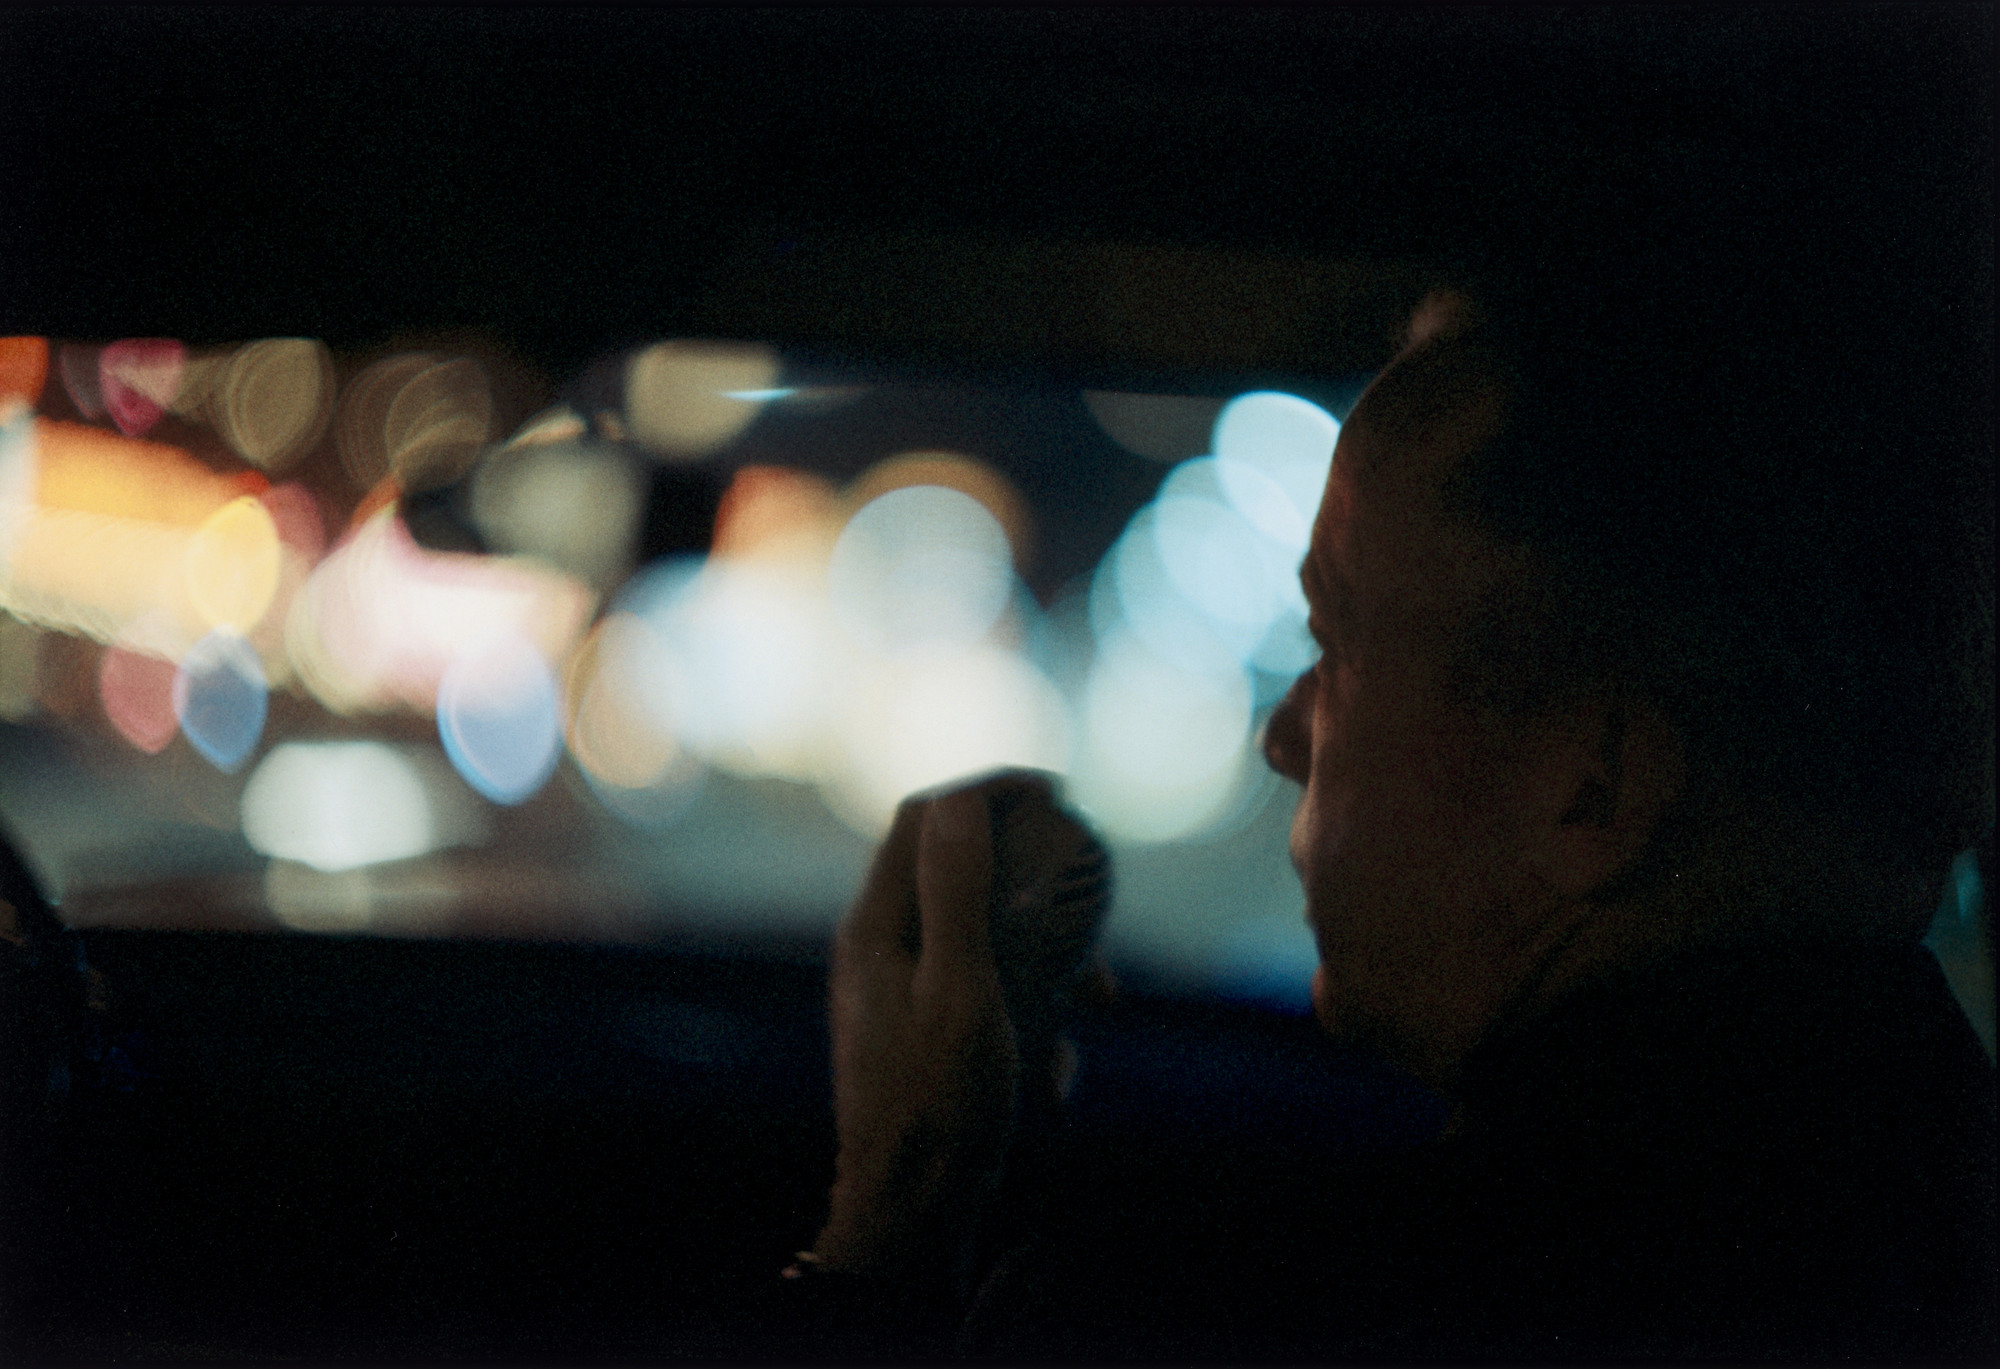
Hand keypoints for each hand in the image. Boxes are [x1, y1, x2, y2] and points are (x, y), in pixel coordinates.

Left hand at [811, 772, 1108, 1282]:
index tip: (1056, 792)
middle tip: (1092, 905)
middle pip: (957, 874)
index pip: (923, 818)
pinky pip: (985, 1001)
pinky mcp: (922, 1040)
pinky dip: (1030, 1019)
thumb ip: (957, 892)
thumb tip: (961, 801)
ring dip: (1044, 961)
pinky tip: (1054, 1074)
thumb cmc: (939, 1105)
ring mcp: (897, 997)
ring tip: (1093, 1001)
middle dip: (1032, 884)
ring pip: (982, 942)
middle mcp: (876, 952)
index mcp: (874, 927)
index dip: (987, 791)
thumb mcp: (963, 988)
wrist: (910, 1218)